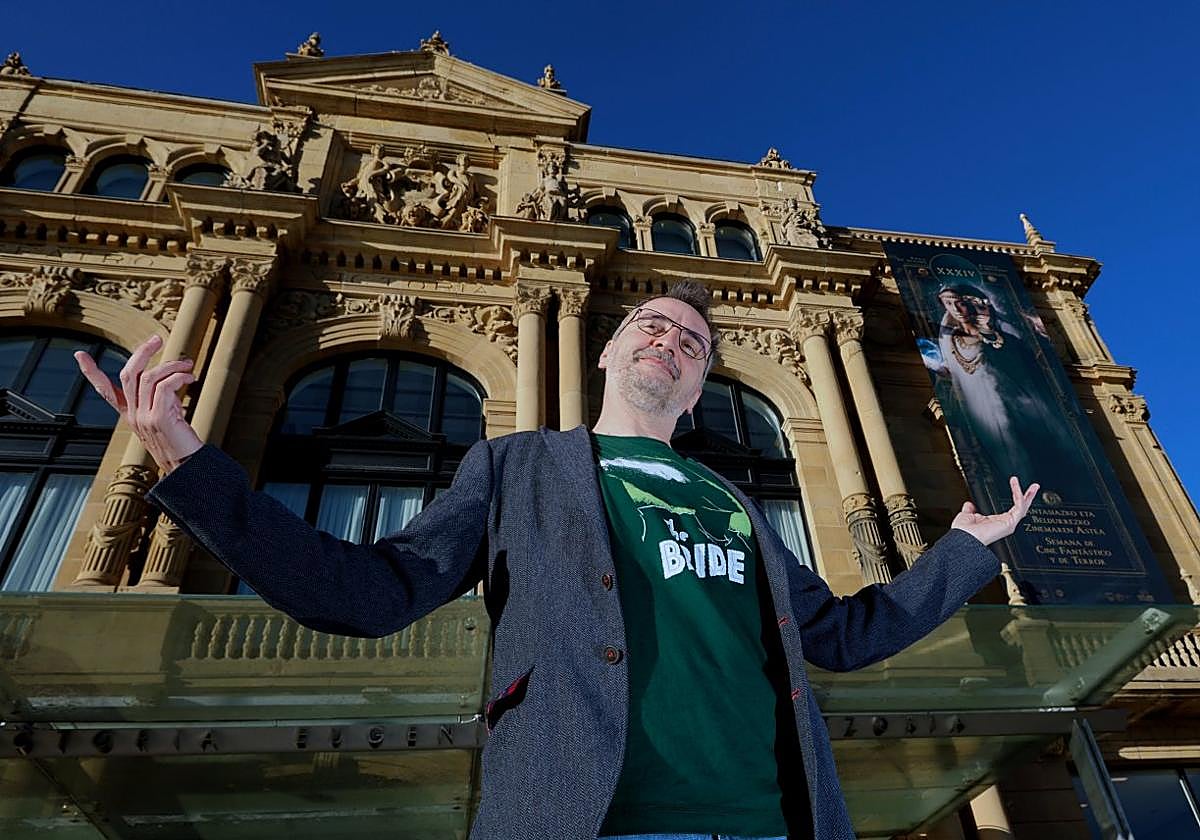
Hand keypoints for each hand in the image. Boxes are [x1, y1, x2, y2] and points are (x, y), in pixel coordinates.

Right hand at [74, 334, 202, 474]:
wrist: (188, 467)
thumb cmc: (181, 442)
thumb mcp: (166, 417)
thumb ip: (161, 399)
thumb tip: (171, 377)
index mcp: (130, 415)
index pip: (105, 391)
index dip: (92, 373)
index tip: (79, 355)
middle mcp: (133, 416)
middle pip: (128, 374)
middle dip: (142, 352)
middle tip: (157, 339)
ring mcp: (144, 417)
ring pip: (149, 377)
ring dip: (171, 365)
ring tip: (188, 366)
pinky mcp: (158, 418)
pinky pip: (165, 386)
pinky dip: (179, 376)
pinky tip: (190, 378)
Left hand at [951, 476, 1040, 545]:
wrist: (962, 539)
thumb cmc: (963, 532)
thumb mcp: (967, 516)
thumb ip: (970, 510)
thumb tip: (969, 504)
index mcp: (996, 522)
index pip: (1011, 508)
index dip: (1015, 497)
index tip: (1016, 486)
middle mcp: (1004, 524)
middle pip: (1022, 508)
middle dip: (1029, 497)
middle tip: (1034, 487)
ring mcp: (1008, 524)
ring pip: (1023, 507)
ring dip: (1027, 495)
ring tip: (1033, 486)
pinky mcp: (1010, 523)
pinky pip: (1019, 507)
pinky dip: (1018, 495)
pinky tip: (1016, 486)